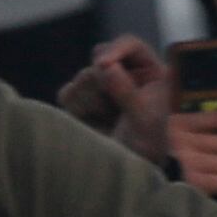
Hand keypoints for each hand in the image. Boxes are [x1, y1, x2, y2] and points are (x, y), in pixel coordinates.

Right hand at [69, 37, 173, 158]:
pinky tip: (93, 124)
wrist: (128, 170)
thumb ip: (126, 92)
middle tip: (113, 110)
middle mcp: (125, 72)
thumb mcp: (143, 120)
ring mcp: (101, 85)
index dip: (115, 51)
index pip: (130, 45)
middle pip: (100, 60)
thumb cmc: (146, 146)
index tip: (102, 65)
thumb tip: (107, 67)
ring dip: (92, 101)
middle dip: (102, 84)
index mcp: (149, 71)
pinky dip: (77, 110)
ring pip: (82, 77)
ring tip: (109, 121)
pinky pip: (67, 94)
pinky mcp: (80, 100)